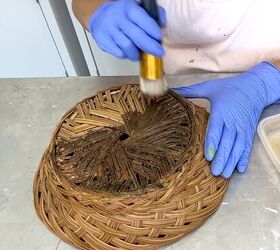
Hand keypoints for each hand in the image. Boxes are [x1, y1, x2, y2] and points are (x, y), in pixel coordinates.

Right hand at [88, 0, 165, 60]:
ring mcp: (107, 28)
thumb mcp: (138, 9)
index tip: (159, 37)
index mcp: (127, 7)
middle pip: (134, 35)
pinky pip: (118, 52)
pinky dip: (126, 55)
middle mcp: (116, 17)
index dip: (150, 28)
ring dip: (136, 53)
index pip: (139, 17)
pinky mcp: (102, 39)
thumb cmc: (125, 16)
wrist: (101, 18)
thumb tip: (162, 24)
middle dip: (149, 46)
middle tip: (158, 53)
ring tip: (139, 54)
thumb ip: (153, 14)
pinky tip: (128, 52)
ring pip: (126, 46)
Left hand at [174, 62, 279, 177]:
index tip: (207, 156)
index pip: (216, 130)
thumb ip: (190, 90)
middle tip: (214, 172)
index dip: (212, 144)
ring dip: (231, 162)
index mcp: (221, 111)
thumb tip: (171, 90)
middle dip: (221, 158)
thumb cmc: (229, 87)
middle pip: (227, 142)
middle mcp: (233, 122)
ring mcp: (242, 128)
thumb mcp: (209, 87)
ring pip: (237, 148)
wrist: (255, 86)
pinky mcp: (249, 132)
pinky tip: (240, 169)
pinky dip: (244, 158)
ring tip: (224, 174)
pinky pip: (247, 147)